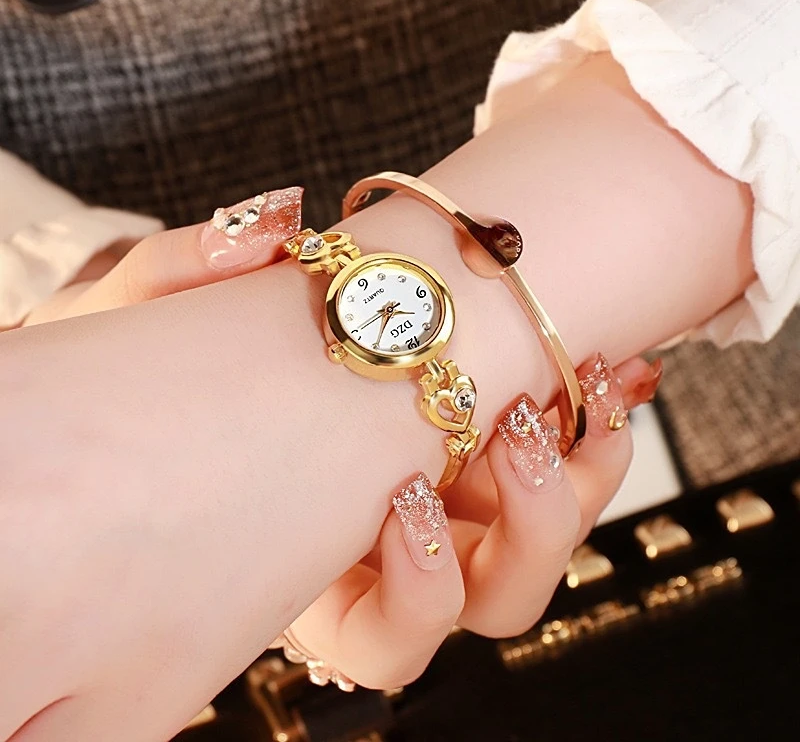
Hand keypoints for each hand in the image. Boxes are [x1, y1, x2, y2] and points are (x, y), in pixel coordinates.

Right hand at [15, 196, 658, 693]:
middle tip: (511, 430)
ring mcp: (454, 506)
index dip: (415, 589)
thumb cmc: (164, 368)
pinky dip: (601, 424)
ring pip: (547, 546)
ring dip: (579, 479)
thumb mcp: (141, 326)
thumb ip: (177, 274)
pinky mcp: (492, 460)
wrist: (215, 348)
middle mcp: (392, 551)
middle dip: (527, 529)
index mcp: (311, 570)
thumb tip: (267, 220)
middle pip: (489, 602)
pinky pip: (573, 473)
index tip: (408, 492)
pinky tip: (615, 362)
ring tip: (586, 380)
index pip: (378, 636)